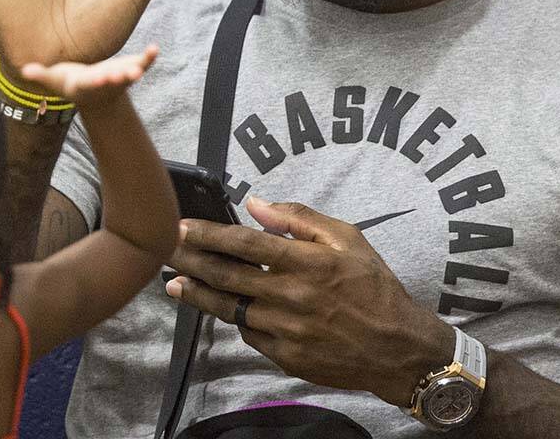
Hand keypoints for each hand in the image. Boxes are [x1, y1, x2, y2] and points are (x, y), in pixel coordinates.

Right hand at [17, 45, 157, 110]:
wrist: (96, 97)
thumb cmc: (71, 83)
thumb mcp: (55, 80)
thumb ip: (41, 75)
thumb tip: (24, 71)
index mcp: (85, 85)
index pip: (90, 83)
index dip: (95, 81)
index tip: (100, 77)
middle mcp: (104, 83)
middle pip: (112, 82)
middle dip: (118, 78)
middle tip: (126, 75)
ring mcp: (119, 77)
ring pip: (129, 75)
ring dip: (136, 71)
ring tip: (141, 68)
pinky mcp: (130, 69)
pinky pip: (142, 64)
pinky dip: (149, 59)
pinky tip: (155, 49)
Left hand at [165, 198, 454, 406]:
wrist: (397, 348)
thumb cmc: (374, 287)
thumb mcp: (348, 239)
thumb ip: (300, 219)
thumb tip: (256, 203)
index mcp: (306, 263)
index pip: (244, 244)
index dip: (208, 234)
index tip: (181, 226)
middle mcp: (290, 296)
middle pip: (226, 276)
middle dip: (190, 261)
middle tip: (163, 250)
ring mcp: (284, 330)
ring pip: (229, 309)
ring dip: (198, 295)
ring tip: (174, 284)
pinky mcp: (284, 356)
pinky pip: (249, 334)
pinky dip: (233, 318)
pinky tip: (220, 307)